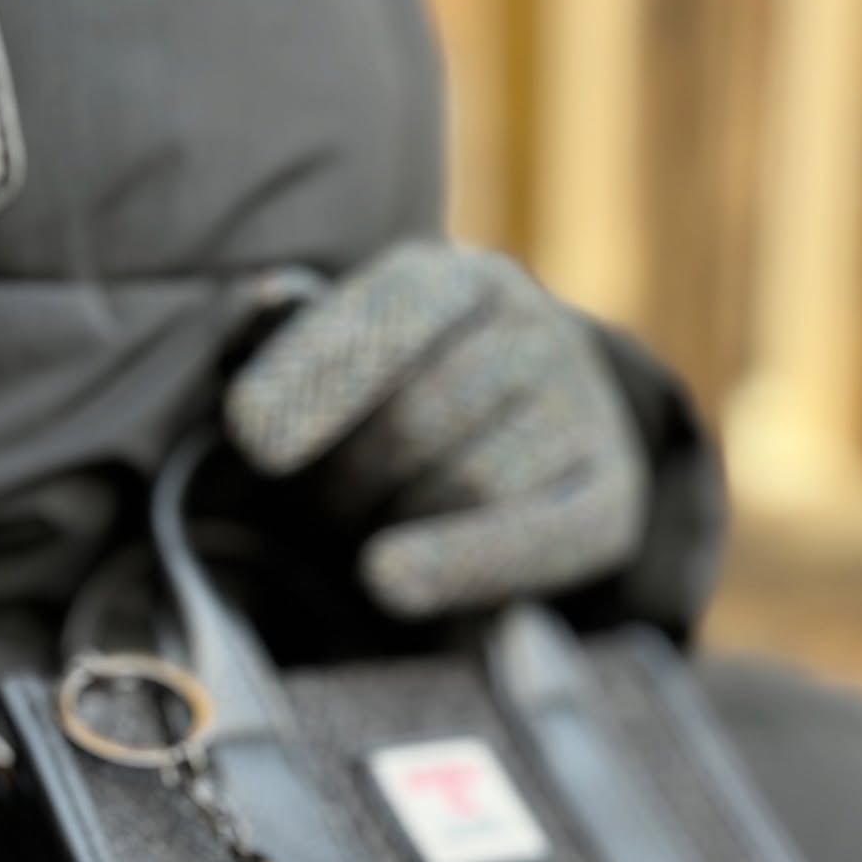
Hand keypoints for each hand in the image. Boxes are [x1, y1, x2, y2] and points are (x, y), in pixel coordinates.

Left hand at [224, 242, 646, 617]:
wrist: (528, 447)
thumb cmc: (406, 408)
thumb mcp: (353, 359)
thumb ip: (298, 346)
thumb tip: (262, 322)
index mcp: (459, 281)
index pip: (388, 318)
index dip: (315, 378)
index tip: (251, 436)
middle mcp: (534, 331)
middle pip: (416, 423)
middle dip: (349, 482)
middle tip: (327, 510)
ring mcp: (581, 413)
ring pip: (467, 485)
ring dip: (399, 524)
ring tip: (378, 537)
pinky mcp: (610, 499)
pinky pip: (532, 540)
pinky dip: (456, 564)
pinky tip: (391, 581)